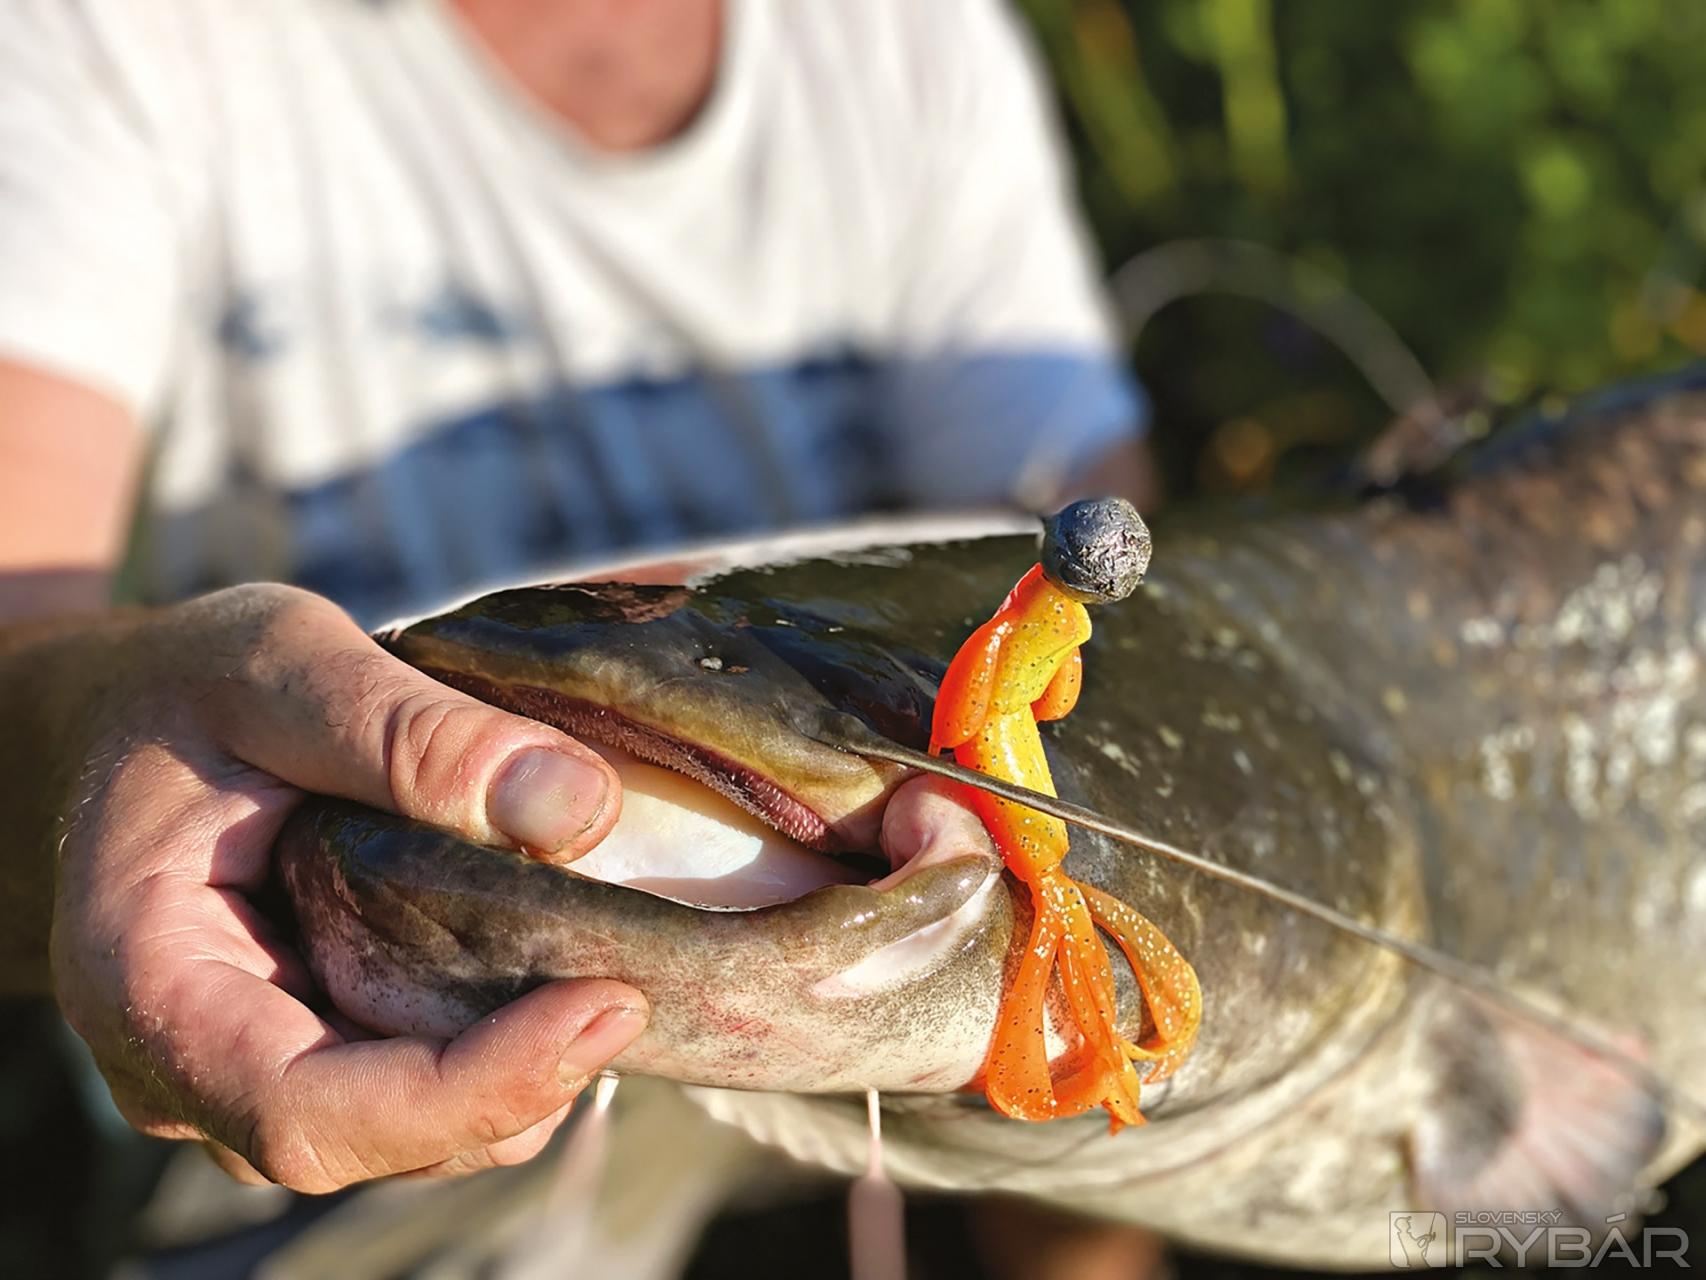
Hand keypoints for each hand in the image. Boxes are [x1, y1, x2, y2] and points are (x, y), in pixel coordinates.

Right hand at [47, 584, 644, 1188]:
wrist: (123, 719)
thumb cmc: (183, 690)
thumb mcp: (278, 666)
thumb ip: (408, 731)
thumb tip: (578, 805)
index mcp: (147, 982)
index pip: (305, 1108)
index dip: (468, 1087)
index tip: (603, 1006)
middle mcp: (190, 1065)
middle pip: (373, 1140)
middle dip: (518, 1085)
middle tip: (635, 989)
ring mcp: (252, 1072)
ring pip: (407, 1136)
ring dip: (522, 1078)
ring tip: (613, 974)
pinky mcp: (312, 1049)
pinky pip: (413, 1091)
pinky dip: (500, 1050)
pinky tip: (563, 969)